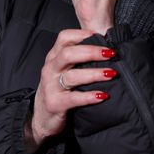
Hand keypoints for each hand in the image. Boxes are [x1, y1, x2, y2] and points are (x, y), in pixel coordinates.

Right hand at [25, 28, 116, 152]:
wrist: (42, 118)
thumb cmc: (58, 91)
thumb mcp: (62, 71)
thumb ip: (77, 60)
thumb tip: (106, 48)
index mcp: (53, 58)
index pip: (64, 38)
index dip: (82, 34)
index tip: (102, 36)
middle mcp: (50, 69)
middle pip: (68, 54)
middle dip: (91, 52)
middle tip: (110, 54)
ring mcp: (51, 87)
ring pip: (72, 76)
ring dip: (94, 74)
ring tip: (111, 74)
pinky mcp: (55, 104)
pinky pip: (74, 98)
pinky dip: (90, 96)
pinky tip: (103, 95)